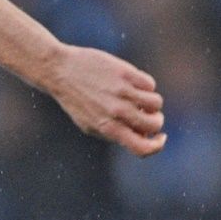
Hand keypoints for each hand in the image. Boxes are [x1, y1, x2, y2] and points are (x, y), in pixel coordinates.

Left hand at [44, 45, 165, 156]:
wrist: (60, 71)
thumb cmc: (76, 101)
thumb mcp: (89, 124)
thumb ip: (115, 133)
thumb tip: (144, 135)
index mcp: (107, 129)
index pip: (143, 148)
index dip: (157, 146)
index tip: (160, 137)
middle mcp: (117, 112)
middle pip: (155, 124)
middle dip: (156, 122)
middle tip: (147, 115)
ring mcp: (123, 92)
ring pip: (156, 103)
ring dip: (151, 103)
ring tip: (138, 98)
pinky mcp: (126, 73)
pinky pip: (150, 84)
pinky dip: (145, 85)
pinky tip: (131, 84)